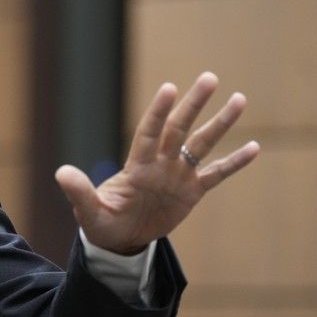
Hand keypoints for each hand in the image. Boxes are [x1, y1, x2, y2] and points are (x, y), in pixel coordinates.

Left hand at [54, 72, 260, 255]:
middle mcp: (160, 163)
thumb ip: (79, 192)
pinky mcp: (191, 192)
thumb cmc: (101, 222)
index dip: (159, 112)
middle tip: (210, 77)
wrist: (119, 239)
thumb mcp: (89, 211)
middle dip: (194, 104)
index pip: (149, 132)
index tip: (169, 88)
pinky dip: (234, 162)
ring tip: (240, 98)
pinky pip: (216, 174)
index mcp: (137, 166)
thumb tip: (61, 173)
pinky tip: (254, 147)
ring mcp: (178, 176)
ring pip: (202, 144)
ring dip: (220, 123)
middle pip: (180, 128)